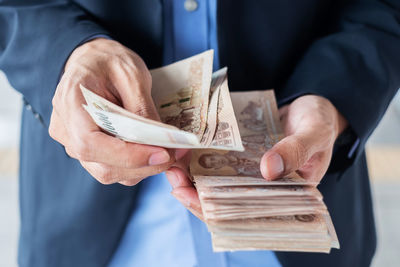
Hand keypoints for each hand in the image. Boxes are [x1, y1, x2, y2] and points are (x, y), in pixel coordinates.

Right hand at [49, 38, 177, 185]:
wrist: (93, 61)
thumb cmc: (109, 62)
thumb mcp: (132, 76)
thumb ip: (142, 109)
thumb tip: (162, 143)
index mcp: (70, 101)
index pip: (91, 143)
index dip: (127, 156)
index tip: (161, 154)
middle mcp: (66, 129)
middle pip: (102, 166)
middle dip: (143, 166)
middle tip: (176, 155)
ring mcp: (73, 142)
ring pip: (109, 172)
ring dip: (143, 169)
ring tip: (171, 153)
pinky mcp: (87, 150)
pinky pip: (111, 167)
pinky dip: (136, 166)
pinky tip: (155, 153)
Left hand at [166, 94, 347, 217]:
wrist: (312, 106)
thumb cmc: (319, 123)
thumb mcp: (315, 134)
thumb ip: (296, 150)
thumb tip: (269, 170)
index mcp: (286, 197)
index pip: (250, 218)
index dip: (222, 215)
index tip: (198, 202)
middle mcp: (264, 190)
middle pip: (228, 205)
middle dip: (198, 198)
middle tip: (176, 181)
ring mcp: (250, 174)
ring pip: (218, 187)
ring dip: (193, 180)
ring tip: (174, 167)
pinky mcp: (241, 158)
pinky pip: (218, 165)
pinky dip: (200, 162)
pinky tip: (185, 154)